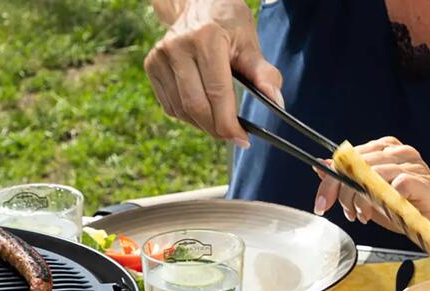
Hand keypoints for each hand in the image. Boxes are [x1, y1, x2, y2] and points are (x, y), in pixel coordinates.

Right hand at [145, 0, 283, 146]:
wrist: (197, 3)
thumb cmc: (227, 22)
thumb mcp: (249, 42)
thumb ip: (263, 73)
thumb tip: (277, 102)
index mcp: (205, 38)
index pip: (217, 93)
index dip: (229, 123)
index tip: (241, 139)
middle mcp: (178, 47)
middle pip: (196, 106)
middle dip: (216, 129)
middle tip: (232, 136)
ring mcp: (160, 57)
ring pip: (181, 110)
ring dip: (202, 125)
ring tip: (219, 122)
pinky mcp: (152, 66)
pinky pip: (170, 105)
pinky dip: (187, 116)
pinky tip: (202, 109)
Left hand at [314, 137, 429, 238]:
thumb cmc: (411, 207)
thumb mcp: (372, 195)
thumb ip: (349, 180)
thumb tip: (321, 167)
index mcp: (386, 150)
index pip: (348, 157)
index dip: (330, 180)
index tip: (322, 202)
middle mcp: (399, 153)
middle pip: (357, 164)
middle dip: (342, 191)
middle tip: (345, 212)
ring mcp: (412, 165)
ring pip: (373, 173)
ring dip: (362, 199)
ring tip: (364, 215)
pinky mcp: (423, 182)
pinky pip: (399, 182)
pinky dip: (386, 196)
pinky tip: (384, 206)